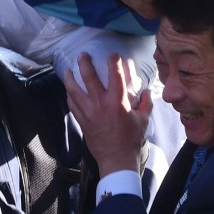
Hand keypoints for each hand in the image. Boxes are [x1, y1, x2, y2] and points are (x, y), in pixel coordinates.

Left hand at [64, 52, 150, 174]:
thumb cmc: (131, 139)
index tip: (112, 54)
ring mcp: (88, 112)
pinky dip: (70, 96)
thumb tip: (146, 92)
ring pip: (74, 90)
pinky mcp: (82, 120)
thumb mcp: (143, 119)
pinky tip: (69, 91)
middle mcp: (100, 104)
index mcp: (117, 101)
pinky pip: (72, 105)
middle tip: (82, 55)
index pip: (115, 75)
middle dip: (84, 63)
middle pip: (88, 77)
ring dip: (70, 78)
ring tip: (67, 70)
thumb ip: (145, 103)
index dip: (113, 62)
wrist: (116, 158)